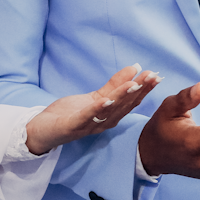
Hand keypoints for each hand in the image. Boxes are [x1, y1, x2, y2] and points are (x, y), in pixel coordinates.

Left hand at [24, 64, 160, 154]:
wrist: (43, 131)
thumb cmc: (70, 114)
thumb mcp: (95, 97)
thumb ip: (114, 85)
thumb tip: (134, 68)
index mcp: (110, 116)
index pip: (131, 102)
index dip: (144, 90)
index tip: (156, 76)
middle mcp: (103, 123)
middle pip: (124, 106)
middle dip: (139, 91)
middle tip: (152, 76)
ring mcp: (89, 126)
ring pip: (109, 111)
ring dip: (122, 97)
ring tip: (133, 84)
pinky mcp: (72, 126)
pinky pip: (86, 117)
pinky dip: (97, 109)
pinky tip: (106, 100)